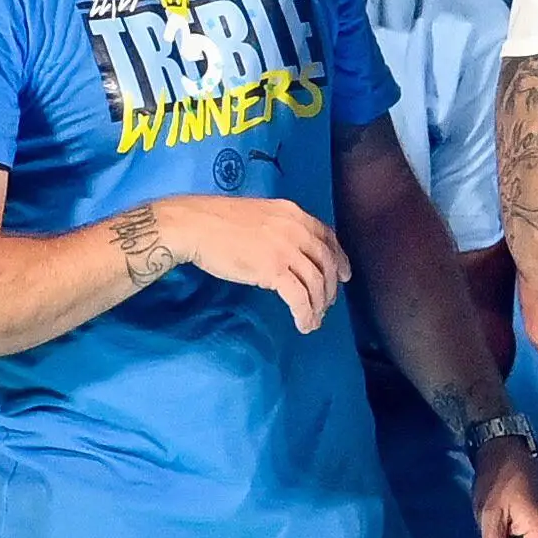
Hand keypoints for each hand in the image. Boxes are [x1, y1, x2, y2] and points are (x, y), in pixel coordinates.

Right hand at [156, 193, 350, 332]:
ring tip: (315, 319)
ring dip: (318, 305)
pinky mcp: (273, 270)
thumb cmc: (216, 220)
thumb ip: (279, 227)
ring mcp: (286, 250)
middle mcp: (296, 230)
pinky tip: (304, 324)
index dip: (340, 259)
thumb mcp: (259, 214)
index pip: (328, 237)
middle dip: (330, 287)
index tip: (344, 275)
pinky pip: (299, 297)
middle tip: (327, 304)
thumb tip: (288, 248)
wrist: (193, 224)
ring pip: (316, 283)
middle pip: (327, 263)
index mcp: (294, 213)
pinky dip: (305, 313)